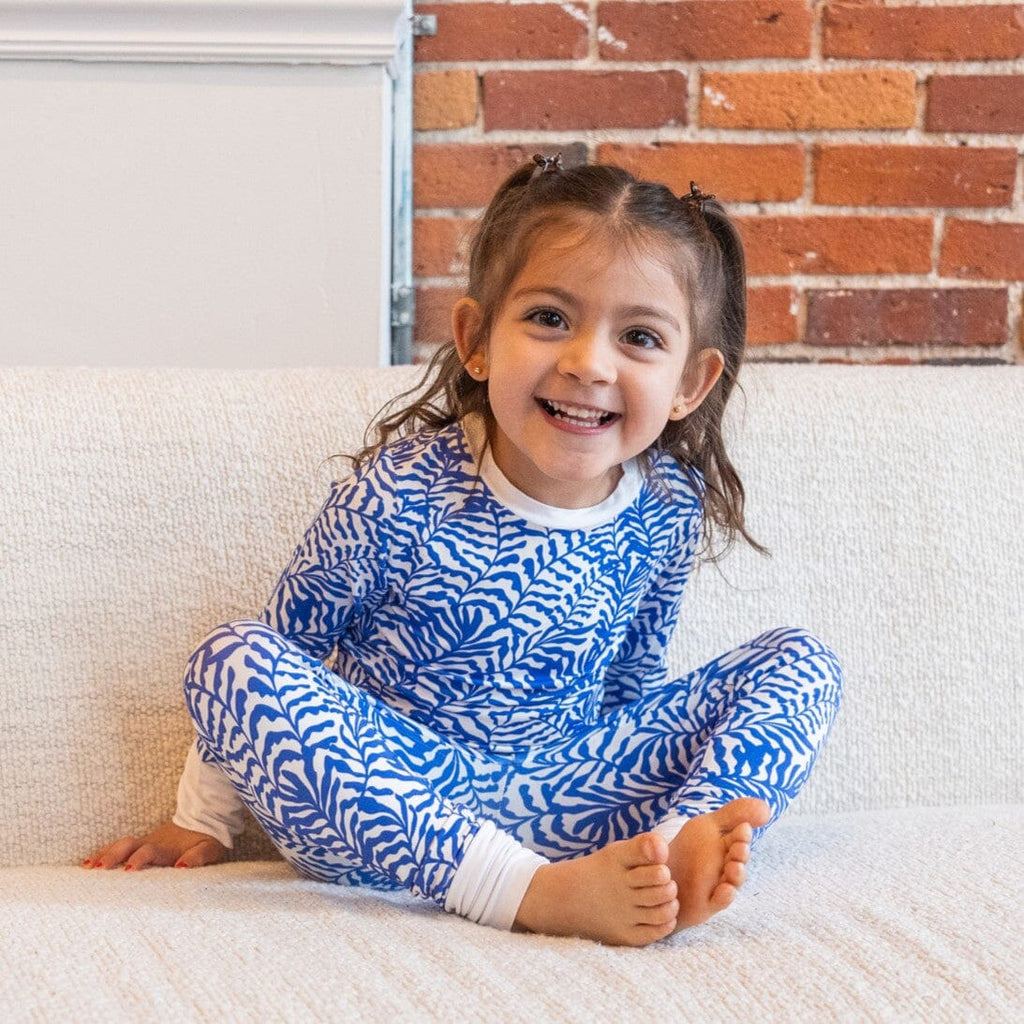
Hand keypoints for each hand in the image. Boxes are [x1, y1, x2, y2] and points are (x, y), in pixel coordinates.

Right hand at [83, 820, 227, 870]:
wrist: (205, 818)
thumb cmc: (207, 840)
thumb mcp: (209, 850)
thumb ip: (198, 857)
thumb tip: (181, 867)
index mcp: (169, 848)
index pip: (152, 850)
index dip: (141, 857)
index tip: (129, 868)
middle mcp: (153, 843)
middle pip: (130, 845)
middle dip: (114, 855)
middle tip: (99, 868)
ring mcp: (146, 842)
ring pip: (121, 845)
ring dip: (104, 855)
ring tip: (87, 868)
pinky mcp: (141, 843)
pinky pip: (120, 847)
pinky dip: (103, 854)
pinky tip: (88, 864)